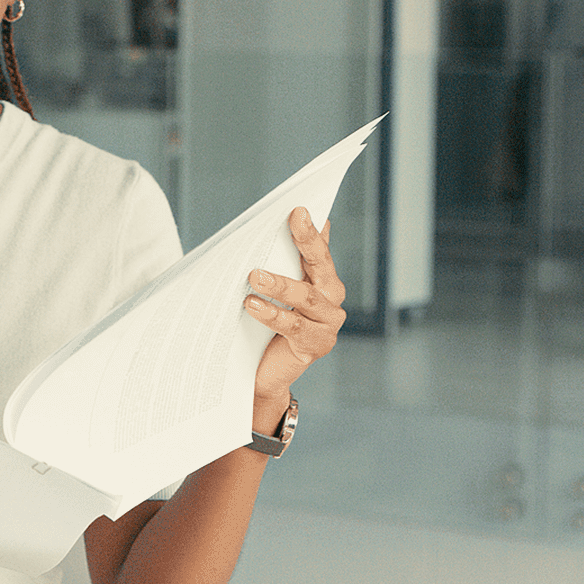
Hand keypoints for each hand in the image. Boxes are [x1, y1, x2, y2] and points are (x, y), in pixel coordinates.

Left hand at [243, 208, 347, 400]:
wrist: (262, 374)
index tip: (298, 209)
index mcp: (323, 281)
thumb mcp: (275, 292)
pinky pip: (294, 326)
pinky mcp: (315, 346)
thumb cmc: (266, 326)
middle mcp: (331, 300)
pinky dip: (272, 314)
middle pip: (320, 267)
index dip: (310, 231)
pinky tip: (251, 305)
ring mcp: (327, 324)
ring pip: (306, 297)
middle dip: (306, 242)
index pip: (318, 251)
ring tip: (254, 276)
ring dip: (280, 284)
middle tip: (291, 221)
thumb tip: (291, 228)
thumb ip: (283, 263)